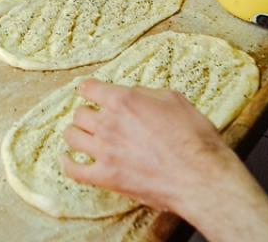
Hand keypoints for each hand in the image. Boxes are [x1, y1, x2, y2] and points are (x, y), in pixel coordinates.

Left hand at [61, 80, 267, 240]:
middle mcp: (108, 123)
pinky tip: (68, 160)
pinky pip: (74, 170)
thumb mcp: (174, 100)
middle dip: (86, 113)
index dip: (88, 89)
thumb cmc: (193, 137)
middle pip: (79, 113)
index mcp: (123, 101)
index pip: (89, 88)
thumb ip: (147, 94)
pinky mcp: (106, 177)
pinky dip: (68, 163)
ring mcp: (105, 152)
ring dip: (76, 134)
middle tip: (94, 118)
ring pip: (72, 137)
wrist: (199, 176)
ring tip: (82, 136)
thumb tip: (133, 95)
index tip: (89, 92)